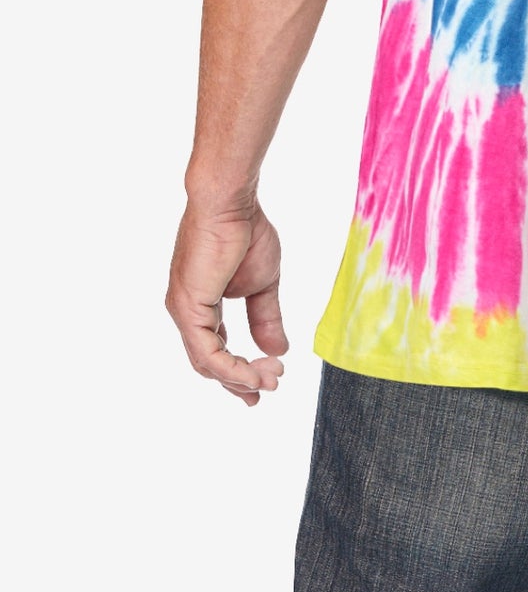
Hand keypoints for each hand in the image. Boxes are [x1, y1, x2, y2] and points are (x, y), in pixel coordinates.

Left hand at [166, 200, 288, 405]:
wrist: (231, 203)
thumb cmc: (245, 231)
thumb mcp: (263, 283)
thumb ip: (266, 318)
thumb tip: (278, 350)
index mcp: (202, 306)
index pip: (215, 351)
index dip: (239, 371)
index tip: (266, 382)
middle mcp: (187, 313)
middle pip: (209, 364)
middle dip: (241, 380)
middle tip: (269, 388)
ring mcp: (184, 312)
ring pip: (207, 363)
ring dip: (240, 377)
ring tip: (270, 380)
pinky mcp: (188, 309)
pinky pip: (207, 353)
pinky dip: (232, 368)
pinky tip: (255, 373)